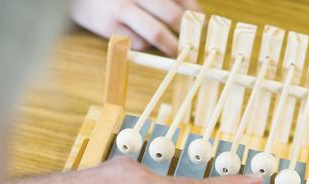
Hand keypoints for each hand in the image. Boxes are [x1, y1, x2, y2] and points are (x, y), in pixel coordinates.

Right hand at [70, 0, 200, 55]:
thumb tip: (193, 15)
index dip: (194, 12)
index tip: (201, 22)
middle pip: (172, 15)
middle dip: (186, 32)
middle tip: (191, 42)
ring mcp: (120, 9)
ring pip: (155, 33)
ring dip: (170, 46)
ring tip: (176, 51)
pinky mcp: (107, 27)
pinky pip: (135, 42)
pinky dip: (146, 46)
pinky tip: (145, 42)